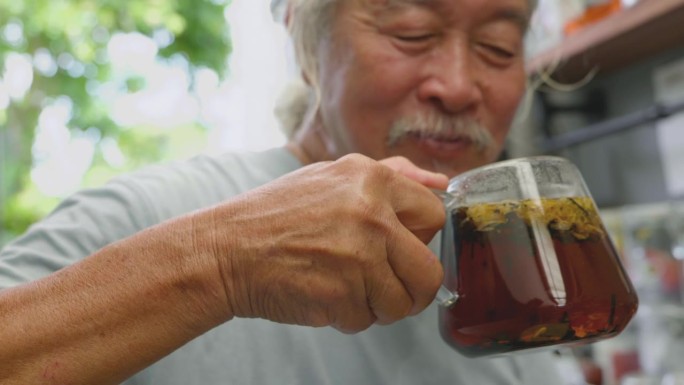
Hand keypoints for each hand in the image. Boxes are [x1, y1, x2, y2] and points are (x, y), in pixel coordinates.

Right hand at [201, 154, 444, 332]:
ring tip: (342, 286)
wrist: (226, 250)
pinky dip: (347, 316)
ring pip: (401, 303)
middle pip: (429, 272)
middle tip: (384, 284)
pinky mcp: (341, 295)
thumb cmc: (277, 215)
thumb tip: (440, 181)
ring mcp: (358, 256)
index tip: (398, 247)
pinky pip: (365, 320)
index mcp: (372, 178)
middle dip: (411, 287)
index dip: (418, 239)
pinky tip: (321, 294)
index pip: (434, 216)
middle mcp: (371, 214)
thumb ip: (392, 175)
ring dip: (375, 305)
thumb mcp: (333, 177)